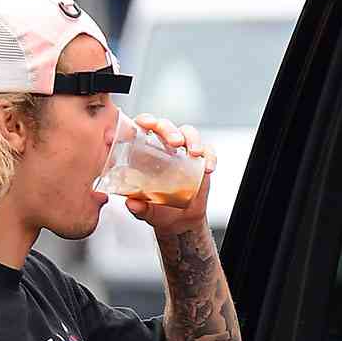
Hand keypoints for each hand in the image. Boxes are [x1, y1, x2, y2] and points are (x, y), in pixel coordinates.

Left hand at [121, 114, 213, 234]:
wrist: (179, 220)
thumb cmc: (158, 209)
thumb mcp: (146, 210)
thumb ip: (139, 207)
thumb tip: (132, 203)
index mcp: (145, 151)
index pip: (143, 127)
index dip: (145, 121)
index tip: (148, 124)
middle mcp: (164, 146)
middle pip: (166, 126)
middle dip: (170, 130)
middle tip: (175, 142)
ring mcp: (184, 152)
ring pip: (188, 133)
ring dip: (192, 139)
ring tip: (195, 153)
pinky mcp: (201, 161)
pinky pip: (207, 151)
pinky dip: (209, 156)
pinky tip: (208, 168)